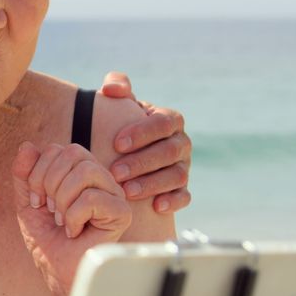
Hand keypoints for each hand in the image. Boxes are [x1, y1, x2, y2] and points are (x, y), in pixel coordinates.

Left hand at [12, 142, 131, 295]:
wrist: (58, 271)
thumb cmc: (48, 239)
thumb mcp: (28, 203)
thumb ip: (24, 174)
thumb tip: (27, 145)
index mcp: (80, 172)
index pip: (59, 149)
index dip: (38, 173)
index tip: (37, 201)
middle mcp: (100, 178)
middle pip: (73, 153)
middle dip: (49, 183)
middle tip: (49, 211)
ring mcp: (113, 194)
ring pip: (85, 171)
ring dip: (63, 200)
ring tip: (62, 220)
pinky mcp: (121, 212)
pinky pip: (91, 198)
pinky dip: (73, 217)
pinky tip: (74, 231)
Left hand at [101, 71, 192, 213]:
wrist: (127, 156)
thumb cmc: (122, 127)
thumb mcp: (119, 106)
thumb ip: (117, 88)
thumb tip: (111, 89)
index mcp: (170, 121)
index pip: (164, 123)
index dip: (143, 133)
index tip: (117, 143)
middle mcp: (181, 143)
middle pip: (170, 151)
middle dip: (143, 162)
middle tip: (116, 171)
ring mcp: (184, 167)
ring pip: (177, 176)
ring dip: (153, 184)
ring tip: (127, 191)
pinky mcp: (182, 189)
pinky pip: (185, 196)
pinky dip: (173, 201)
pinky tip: (156, 207)